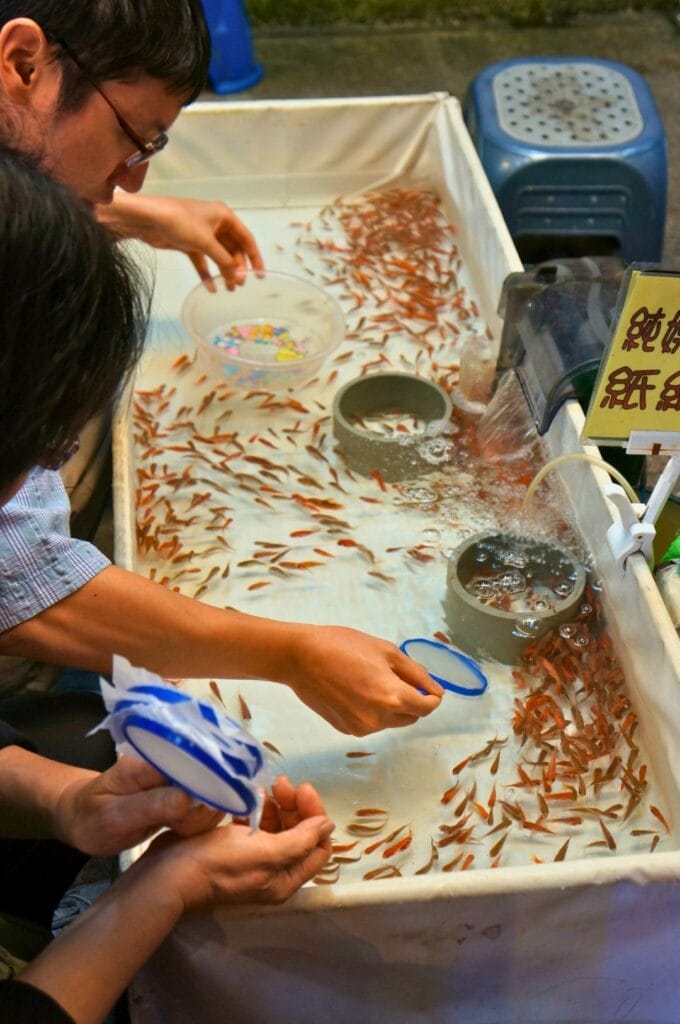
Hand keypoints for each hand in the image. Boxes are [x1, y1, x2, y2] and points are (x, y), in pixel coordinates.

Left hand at [54, 755, 223, 855]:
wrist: (82, 817)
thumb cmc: (91, 816)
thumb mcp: (113, 816)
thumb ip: (151, 805)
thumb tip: (189, 798)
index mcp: (151, 759)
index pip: (192, 761)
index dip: (206, 783)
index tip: (199, 811)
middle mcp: (169, 763)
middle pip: (209, 777)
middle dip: (203, 807)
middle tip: (179, 827)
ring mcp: (177, 778)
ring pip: (212, 794)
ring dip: (202, 817)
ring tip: (175, 828)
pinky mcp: (182, 794)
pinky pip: (205, 806)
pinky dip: (200, 822)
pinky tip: (180, 830)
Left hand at [97, 193, 263, 287]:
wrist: (147, 219)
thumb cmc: (180, 223)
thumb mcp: (206, 242)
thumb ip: (224, 261)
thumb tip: (238, 278)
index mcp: (224, 216)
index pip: (246, 238)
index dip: (254, 257)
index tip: (259, 276)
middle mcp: (215, 223)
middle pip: (233, 249)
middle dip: (236, 267)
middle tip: (238, 285)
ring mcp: (201, 233)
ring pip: (218, 256)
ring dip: (223, 271)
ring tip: (229, 289)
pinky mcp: (188, 243)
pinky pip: (203, 260)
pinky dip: (207, 273)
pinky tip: (210, 288)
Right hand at [142, 781, 333, 911]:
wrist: (167, 874)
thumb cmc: (218, 863)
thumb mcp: (264, 852)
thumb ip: (300, 840)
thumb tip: (328, 826)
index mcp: (285, 878)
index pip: (318, 846)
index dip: (315, 816)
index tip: (302, 790)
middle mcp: (273, 871)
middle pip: (299, 833)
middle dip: (295, 805)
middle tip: (281, 782)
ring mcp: (252, 859)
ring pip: (277, 826)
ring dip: (276, 804)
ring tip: (265, 786)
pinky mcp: (233, 847)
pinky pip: (255, 824)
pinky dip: (256, 808)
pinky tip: (249, 795)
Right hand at [284, 626, 442, 735]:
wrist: (300, 657)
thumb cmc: (344, 646)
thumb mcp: (386, 651)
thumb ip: (415, 673)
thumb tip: (435, 691)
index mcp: (393, 698)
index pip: (427, 708)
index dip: (431, 697)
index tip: (426, 686)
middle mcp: (379, 720)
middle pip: (410, 717)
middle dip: (411, 701)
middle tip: (395, 678)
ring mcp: (361, 728)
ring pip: (390, 722)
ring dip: (391, 707)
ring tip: (370, 681)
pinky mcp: (346, 730)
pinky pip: (370, 723)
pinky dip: (372, 711)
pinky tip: (355, 691)